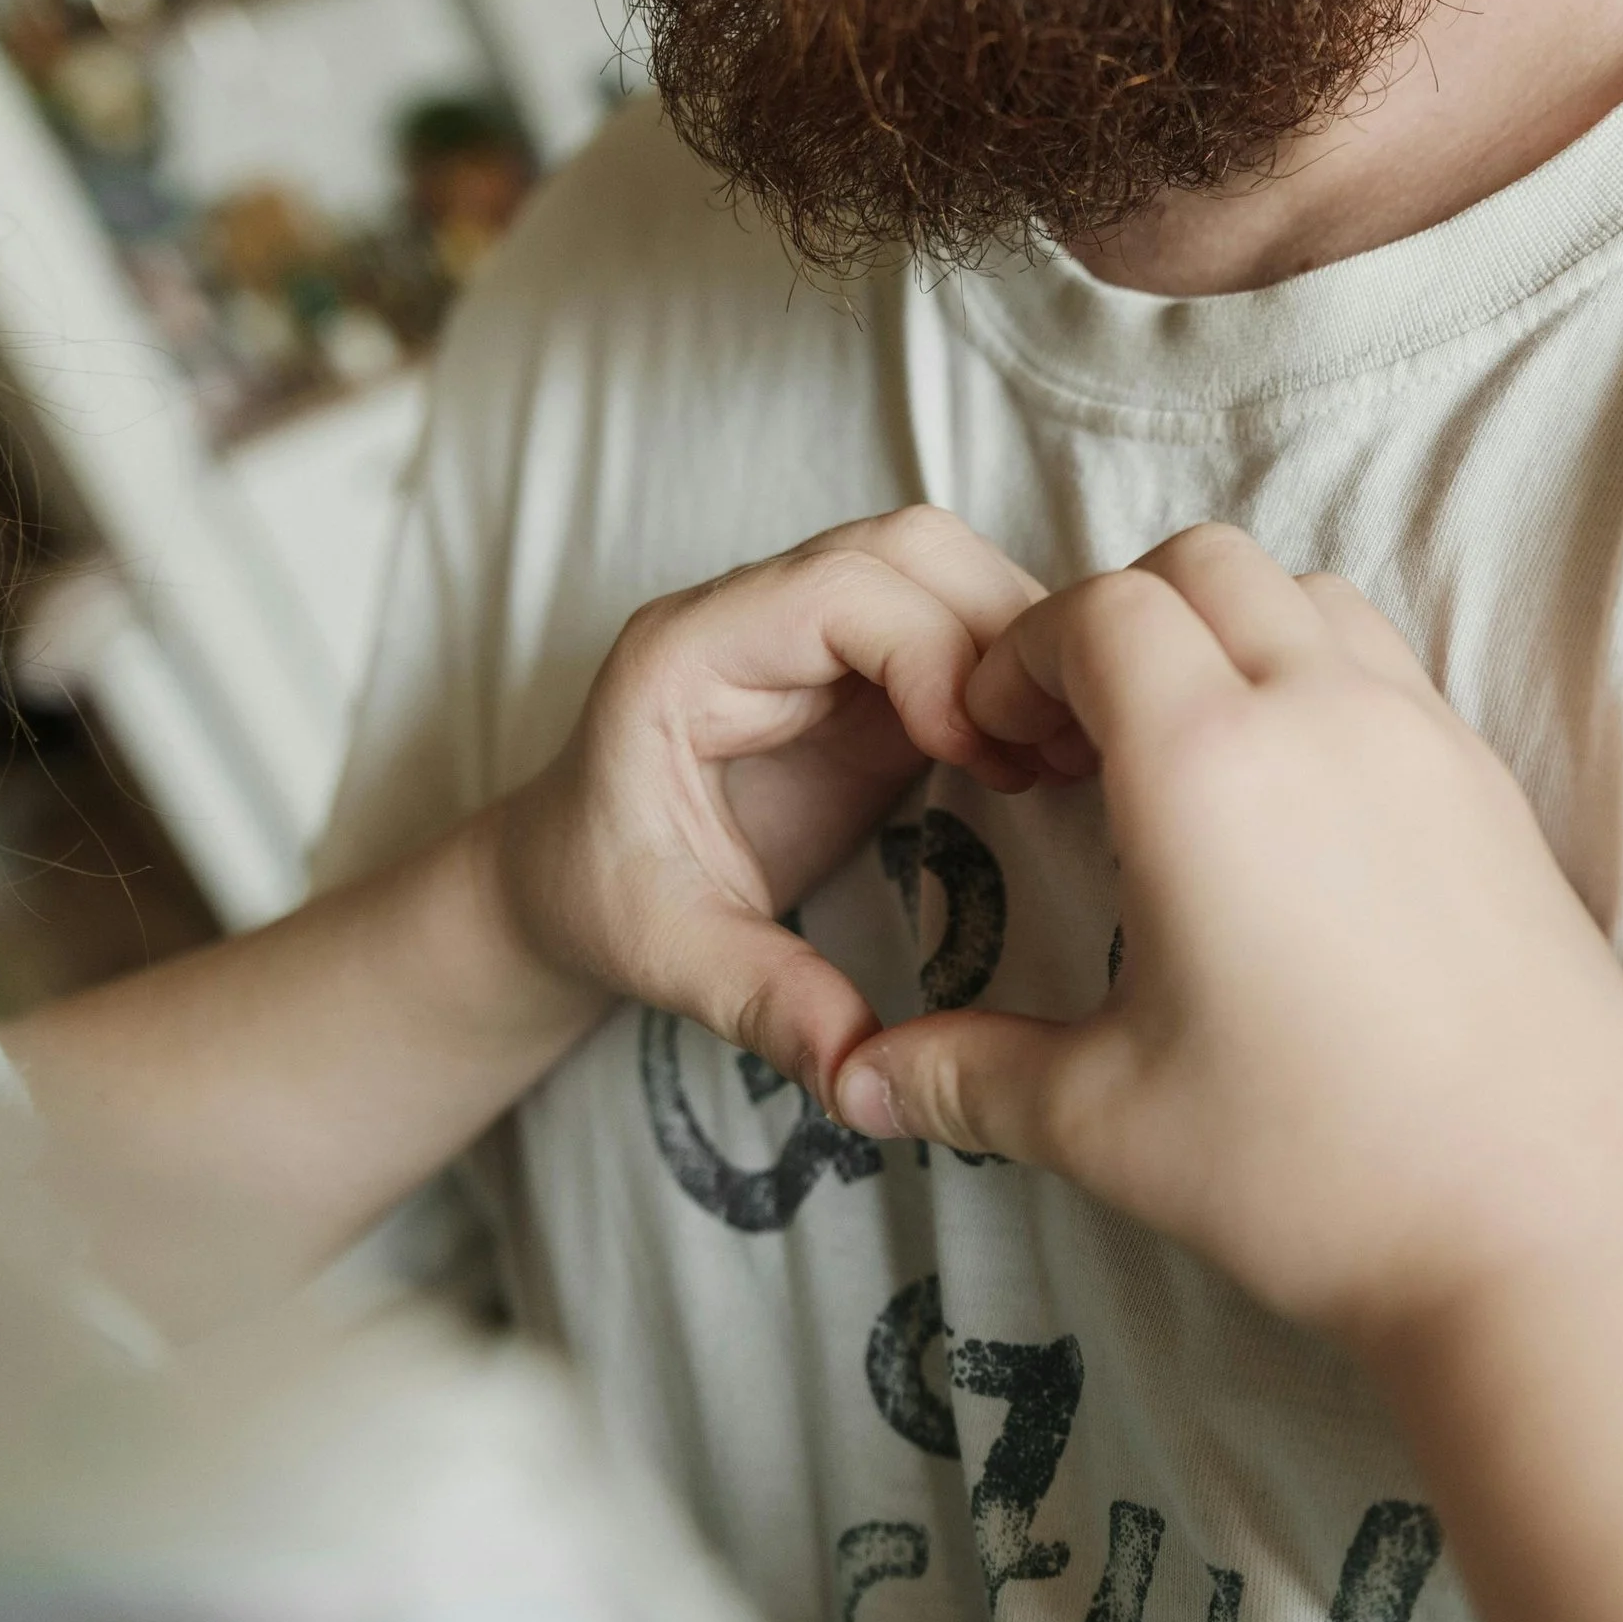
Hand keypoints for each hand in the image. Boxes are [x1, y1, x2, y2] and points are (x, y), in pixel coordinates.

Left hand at [496, 506, 1046, 1101]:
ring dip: (1019, 642)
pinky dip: (1014, 672)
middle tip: (1047, 747)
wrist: (565, 886)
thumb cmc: (598, 902)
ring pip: (945, 570)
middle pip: (907, 548)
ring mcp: (812, 636)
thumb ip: (762, 1000)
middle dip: (999, 627)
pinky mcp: (861, 671)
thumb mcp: (668, 957)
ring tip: (1057, 752)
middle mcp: (752, 616)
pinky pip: (957, 626)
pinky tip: (1045, 755)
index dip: (930, 651)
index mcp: (688, 654)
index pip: (836, 589)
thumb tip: (860, 1073)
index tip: (982, 753)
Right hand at [827, 524, 1622, 1344]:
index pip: (1103, 609)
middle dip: (1121, 617)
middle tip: (1080, 740)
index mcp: (1209, 764)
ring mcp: (1429, 741)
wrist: (1552, 1233)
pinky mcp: (1495, 792)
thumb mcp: (1107, 1121)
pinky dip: (1318, 678)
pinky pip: (1390, 668)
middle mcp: (1327, 714)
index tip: (1004, 736)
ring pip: (1312, 595)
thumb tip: (858, 1085)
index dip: (1029, 651)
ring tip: (1188, 760)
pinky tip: (1292, 815)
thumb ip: (965, 1075)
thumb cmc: (1319, 1171)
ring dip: (1229, 632)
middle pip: (1207, 565)